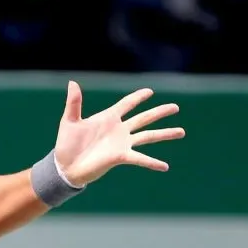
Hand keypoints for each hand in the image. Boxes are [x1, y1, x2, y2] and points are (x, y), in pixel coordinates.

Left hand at [54, 81, 185, 185]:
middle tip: (176, 107)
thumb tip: (72, 81)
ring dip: (165, 134)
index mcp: (107, 118)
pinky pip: (140, 158)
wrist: (65, 166)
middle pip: (143, 118)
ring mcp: (121, 143)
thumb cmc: (66, 144)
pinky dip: (152, 162)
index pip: (126, 104)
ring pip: (148, 136)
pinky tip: (165, 166)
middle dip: (159, 112)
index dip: (138, 97)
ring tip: (182, 131)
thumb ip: (74, 102)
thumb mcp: (70, 121)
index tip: (150, 91)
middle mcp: (118, 130)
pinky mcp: (120, 157)